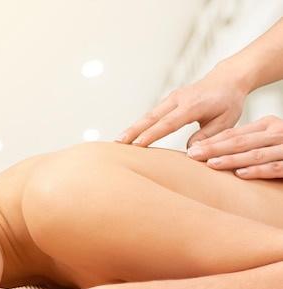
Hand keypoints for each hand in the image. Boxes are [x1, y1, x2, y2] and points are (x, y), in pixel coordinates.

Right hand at [115, 69, 245, 147]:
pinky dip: (139, 125)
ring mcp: (171, 99)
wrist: (227, 79)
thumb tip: (189, 151)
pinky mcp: (168, 101)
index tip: (137, 145)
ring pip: (148, 116)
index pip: (168, 122)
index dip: (152, 134)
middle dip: (133, 131)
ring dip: (132, 129)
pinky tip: (129, 136)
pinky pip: (151, 115)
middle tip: (117, 144)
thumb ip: (208, 136)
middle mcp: (178, 99)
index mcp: (193, 105)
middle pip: (151, 117)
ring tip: (117, 143)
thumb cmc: (228, 102)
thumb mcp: (226, 121)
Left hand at [186, 115, 282, 178]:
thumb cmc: (282, 149)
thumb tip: (209, 153)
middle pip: (240, 142)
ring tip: (211, 164)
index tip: (191, 149)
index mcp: (267, 125)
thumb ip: (245, 144)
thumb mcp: (265, 140)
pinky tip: (241, 174)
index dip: (211, 141)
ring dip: (232, 159)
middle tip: (193, 155)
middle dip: (214, 148)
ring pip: (256, 154)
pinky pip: (275, 167)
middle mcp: (277, 132)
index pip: (234, 134)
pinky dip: (257, 171)